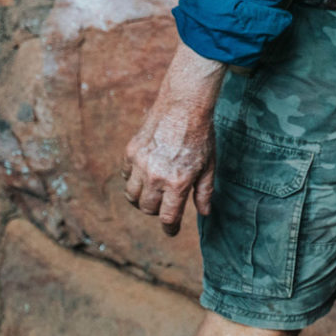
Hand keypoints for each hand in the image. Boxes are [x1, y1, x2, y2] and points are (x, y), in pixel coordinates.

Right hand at [122, 43, 225, 236]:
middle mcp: (155, 177)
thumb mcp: (209, 165)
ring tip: (153, 192)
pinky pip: (126, 176)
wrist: (184, 106)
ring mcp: (140, 164)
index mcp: (177, 182)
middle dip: (156, 211)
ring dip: (141, 198)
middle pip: (147, 208)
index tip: (171, 230)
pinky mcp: (131, 152)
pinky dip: (134, 180)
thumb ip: (205, 191)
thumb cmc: (200, 136)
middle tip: (165, 204)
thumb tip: (204, 212)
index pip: (168, 217)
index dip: (170, 228)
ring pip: (132, 195)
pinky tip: (146, 173)